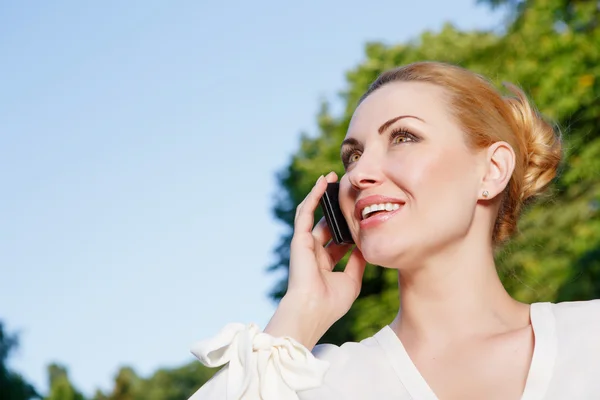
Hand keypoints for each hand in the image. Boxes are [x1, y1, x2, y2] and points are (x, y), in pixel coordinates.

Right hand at [264, 172, 366, 348]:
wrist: (312, 310)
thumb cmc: (331, 302)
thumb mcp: (352, 280)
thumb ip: (358, 261)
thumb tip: (366, 245)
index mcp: (325, 263)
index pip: (338, 239)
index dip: (348, 225)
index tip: (361, 211)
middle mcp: (314, 252)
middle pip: (327, 223)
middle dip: (336, 206)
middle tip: (347, 187)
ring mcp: (305, 244)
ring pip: (313, 213)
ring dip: (322, 194)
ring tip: (332, 176)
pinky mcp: (299, 238)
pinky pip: (306, 212)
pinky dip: (314, 196)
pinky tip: (323, 182)